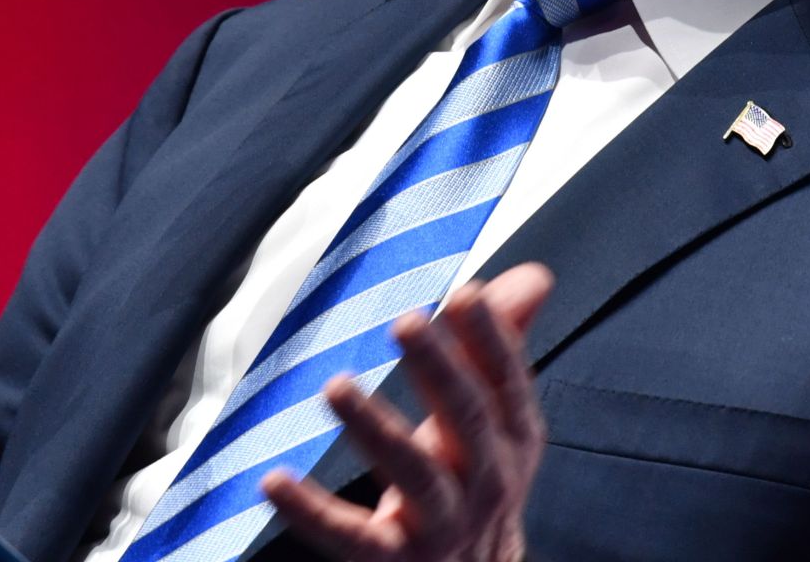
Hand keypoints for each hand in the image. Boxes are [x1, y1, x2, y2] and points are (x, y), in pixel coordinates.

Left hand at [263, 263, 554, 561]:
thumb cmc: (475, 481)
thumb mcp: (497, 418)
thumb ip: (500, 345)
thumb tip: (534, 276)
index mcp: (512, 436)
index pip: (506, 380)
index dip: (491, 337)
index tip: (465, 294)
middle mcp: (486, 479)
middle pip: (467, 417)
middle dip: (439, 368)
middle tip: (406, 321)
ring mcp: (441, 523)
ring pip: (413, 474)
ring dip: (375, 427)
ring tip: (337, 386)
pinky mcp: (394, 559)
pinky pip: (350, 536)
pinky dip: (311, 510)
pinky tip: (275, 481)